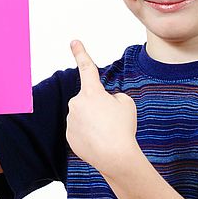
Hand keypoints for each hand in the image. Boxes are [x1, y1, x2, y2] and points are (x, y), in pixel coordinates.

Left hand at [66, 40, 138, 176]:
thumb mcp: (127, 104)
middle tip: (112, 122)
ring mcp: (71, 120)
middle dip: (100, 107)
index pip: (86, 68)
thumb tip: (104, 102)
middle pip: (90, 101)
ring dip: (95, 122)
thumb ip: (114, 97)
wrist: (115, 156)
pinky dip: (90, 135)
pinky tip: (99, 143)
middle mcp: (77, 103)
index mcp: (91, 92)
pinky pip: (81, 131)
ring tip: (107, 134)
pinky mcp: (69, 136)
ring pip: (85, 116)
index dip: (81, 53)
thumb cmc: (123, 128)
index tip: (73, 42)